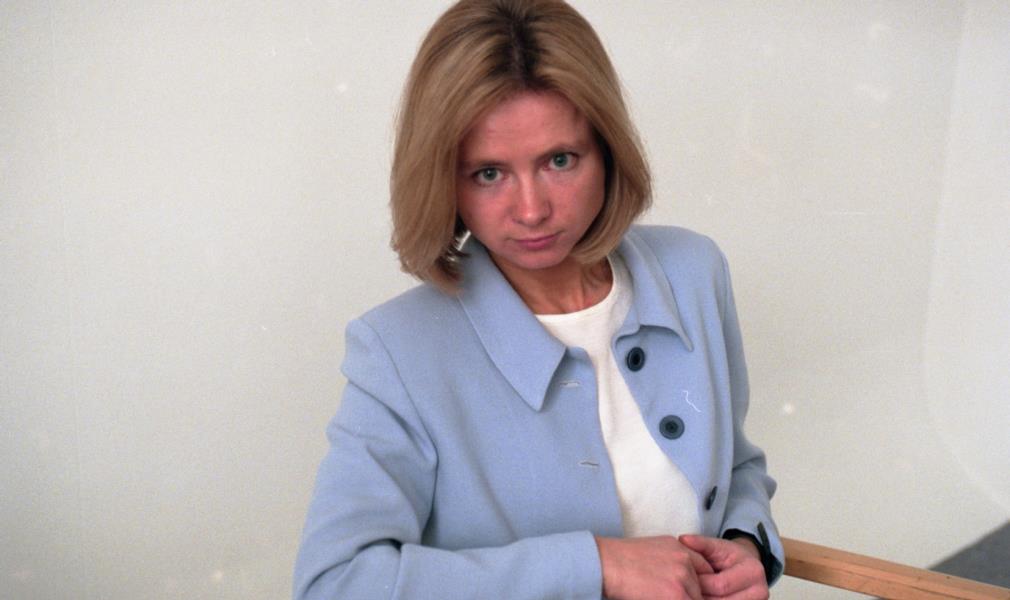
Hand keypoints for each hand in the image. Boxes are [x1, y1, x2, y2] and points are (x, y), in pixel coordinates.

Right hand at [595, 535, 713, 599]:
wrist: (605, 563)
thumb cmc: (619, 558)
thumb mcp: (652, 549)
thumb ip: (671, 560)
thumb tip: (674, 580)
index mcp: (679, 548)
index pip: (704, 568)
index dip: (697, 584)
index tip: (690, 591)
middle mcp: (685, 560)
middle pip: (700, 588)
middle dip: (689, 595)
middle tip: (668, 594)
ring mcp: (683, 578)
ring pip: (695, 598)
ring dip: (680, 598)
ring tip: (659, 595)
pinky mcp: (676, 595)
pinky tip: (655, 598)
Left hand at [678, 535, 767, 599]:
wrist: (746, 566)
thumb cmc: (730, 557)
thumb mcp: (717, 546)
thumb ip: (701, 543)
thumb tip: (683, 540)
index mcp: (752, 571)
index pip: (719, 585)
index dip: (699, 583)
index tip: (683, 578)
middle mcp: (760, 591)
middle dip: (699, 596)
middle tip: (684, 589)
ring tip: (690, 593)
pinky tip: (699, 597)